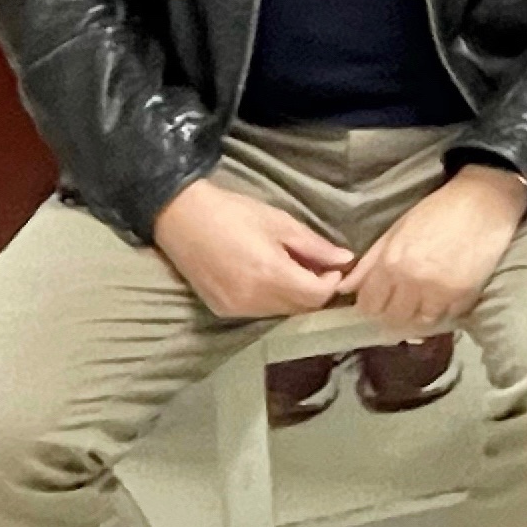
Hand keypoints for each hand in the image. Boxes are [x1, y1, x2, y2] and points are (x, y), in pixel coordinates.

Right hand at [151, 176, 351, 318]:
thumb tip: (346, 260)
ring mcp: (235, 308)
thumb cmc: (234, 213)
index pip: (316, 296)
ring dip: (295, 297)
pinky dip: (273, 300)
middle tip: (317, 268)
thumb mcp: (280, 223)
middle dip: (316, 291)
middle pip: (301, 308)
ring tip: (293, 270)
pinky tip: (270, 279)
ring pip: (281, 313)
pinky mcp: (222, 310)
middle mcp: (253, 299)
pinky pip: (260, 313)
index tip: (333, 266)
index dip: (331, 283)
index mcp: (270, 274)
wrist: (181, 217)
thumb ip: (314, 246)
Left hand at [345, 163, 526, 331]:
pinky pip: (448, 317)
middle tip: (403, 302)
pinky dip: (445, 310)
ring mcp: (440, 292)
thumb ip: (369, 262)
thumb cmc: (436, 211)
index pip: (369, 306)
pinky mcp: (465, 295)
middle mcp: (412, 282)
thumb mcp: (396, 230)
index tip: (379, 301)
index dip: (372, 306)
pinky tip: (447, 294)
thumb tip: (344, 288)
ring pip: (421, 323)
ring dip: (421, 314)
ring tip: (426, 300)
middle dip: (395, 313)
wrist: (483, 201)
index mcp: (391, 263)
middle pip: (393, 319)